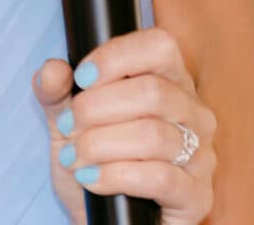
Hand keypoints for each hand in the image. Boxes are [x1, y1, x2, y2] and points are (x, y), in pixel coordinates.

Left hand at [32, 27, 217, 224]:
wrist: (101, 221)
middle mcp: (193, 114)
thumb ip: (56, 94)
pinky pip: (160, 177)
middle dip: (97, 108)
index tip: (81, 78)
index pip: (160, 46)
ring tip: (75, 157)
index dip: (117, 56)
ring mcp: (201, 156)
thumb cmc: (94, 165)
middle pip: (153, 91)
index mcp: (170, 82)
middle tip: (69, 126)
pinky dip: (116, 175)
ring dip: (101, 144)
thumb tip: (53, 70)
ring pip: (154, 135)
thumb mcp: (67, 125)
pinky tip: (92, 179)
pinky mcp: (197, 197)